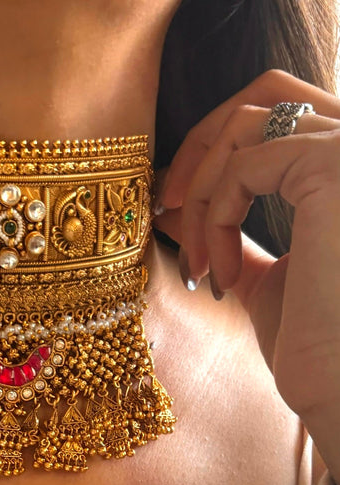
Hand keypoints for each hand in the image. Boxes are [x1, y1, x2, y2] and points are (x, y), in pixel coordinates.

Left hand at [152, 69, 339, 484]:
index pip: (280, 110)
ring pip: (246, 126)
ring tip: (199, 265)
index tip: (175, 203)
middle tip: (165, 205)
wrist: (332, 386)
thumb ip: (230, 231)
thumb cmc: (310, 343)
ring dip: (201, 194)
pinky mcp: (332, 167)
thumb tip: (174, 204)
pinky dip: (215, 216)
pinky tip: (218, 275)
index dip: (217, 146)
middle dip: (200, 148)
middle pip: (263, 95)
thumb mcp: (263, 274)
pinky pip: (245, 164)